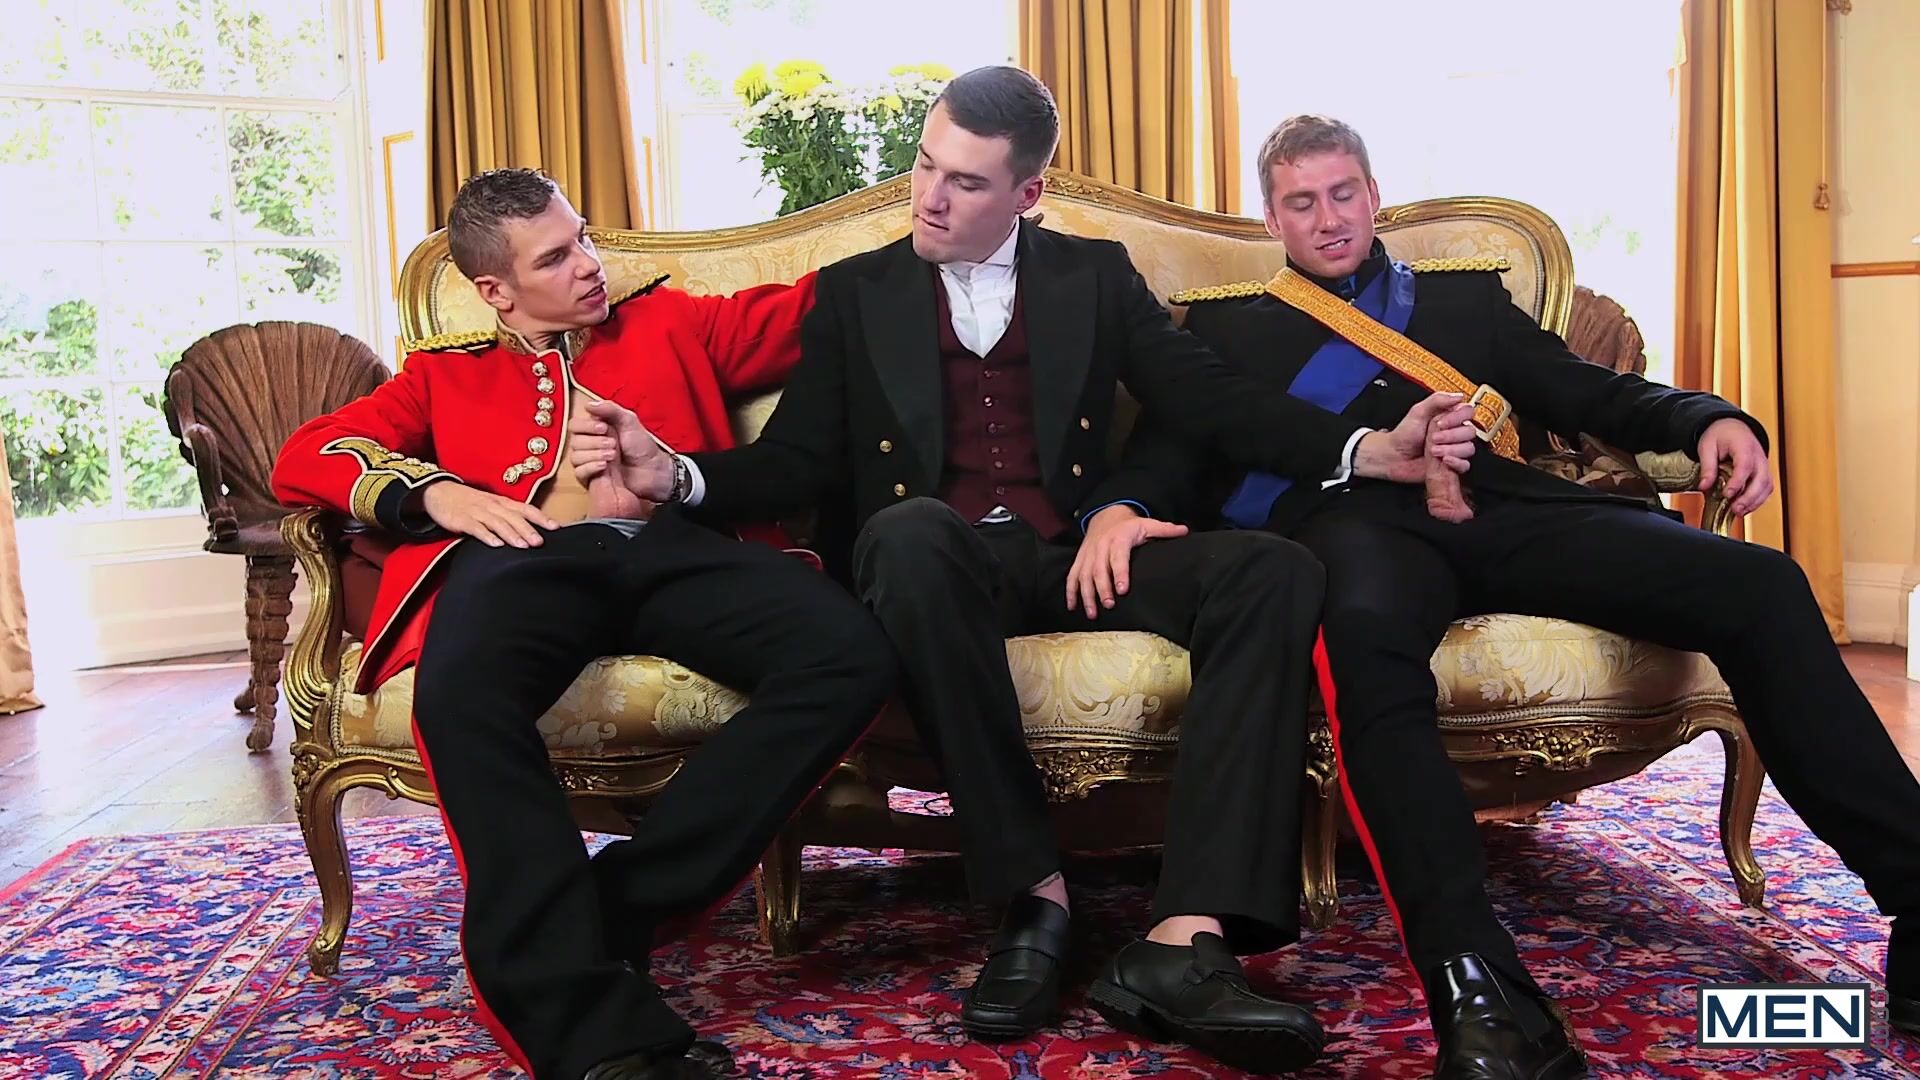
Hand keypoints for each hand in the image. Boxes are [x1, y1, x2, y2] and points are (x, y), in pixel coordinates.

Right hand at [422, 481, 557, 547]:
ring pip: (498, 523)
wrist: (439, 492)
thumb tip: (529, 531)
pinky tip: (496, 545)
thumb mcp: (491, 505)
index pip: (525, 509)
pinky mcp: (462, 520)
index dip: (541, 517)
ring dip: (511, 534)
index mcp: (502, 502)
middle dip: (528, 530)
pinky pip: (476, 528)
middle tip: (540, 542)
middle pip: (513, 518)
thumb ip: (508, 516)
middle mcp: (493, 506)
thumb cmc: (469, 501)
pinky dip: (487, 536)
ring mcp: (477, 512)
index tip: (555, 527)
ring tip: (523, 546)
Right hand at [570, 400, 673, 501]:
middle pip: (574, 442)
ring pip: (575, 457)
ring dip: (594, 454)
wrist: (652, 469)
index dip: (585, 426)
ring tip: (613, 455)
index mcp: (594, 430)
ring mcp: (589, 462)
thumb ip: (610, 409)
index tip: (603, 428)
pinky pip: (579, 473)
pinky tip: (604, 466)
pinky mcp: (592, 479)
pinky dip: (591, 467)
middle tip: (614, 443)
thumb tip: (588, 405)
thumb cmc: (641, 445)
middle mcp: (589, 445)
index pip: (575, 425)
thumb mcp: (629, 421)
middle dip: (594, 442)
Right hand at [1065, 504, 1187, 619]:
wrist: (1105, 514)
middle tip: (1109, 605)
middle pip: (1099, 570)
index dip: (1119, 573)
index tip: (1122, 590)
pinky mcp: (1080, 559)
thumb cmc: (1130, 525)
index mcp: (1118, 539)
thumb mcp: (1147, 523)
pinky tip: (1072, 607)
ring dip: (1086, 595)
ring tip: (1093, 613)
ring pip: (1083, 575)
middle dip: (1102, 589)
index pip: (1118, 557)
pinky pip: (1072, 576)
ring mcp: (1088, 554)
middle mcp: (1100, 546)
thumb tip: (1185, 531)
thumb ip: (1165, 529)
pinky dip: (1071, 592)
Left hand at [1353, 392, 1467, 482]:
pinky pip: (1465, 465)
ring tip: (1433, 450)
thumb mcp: (1418, 411)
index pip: (1468, 412)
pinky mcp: (1452, 464)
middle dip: (1451, 435)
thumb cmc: (1404, 434)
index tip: (1441, 422)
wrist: (1394, 456)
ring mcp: (1454, 448)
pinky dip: (1456, 462)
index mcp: (1449, 417)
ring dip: (1451, 449)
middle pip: (1470, 431)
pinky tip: (1443, 460)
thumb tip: (1458, 396)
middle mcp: (1454, 432)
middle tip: (1434, 437)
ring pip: (1468, 448)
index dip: (1457, 417)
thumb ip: (1437, 400)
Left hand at [1696, 417, 1771, 515]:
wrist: (1733, 427)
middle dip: (1749, 497)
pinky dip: (1757, 500)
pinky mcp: (1763, 473)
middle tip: (1735, 509)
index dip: (1738, 482)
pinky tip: (1744, 508)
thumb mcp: (1707, 446)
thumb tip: (1703, 486)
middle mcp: (1758, 456)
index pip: (1745, 466)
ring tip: (1739, 512)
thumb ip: (1707, 466)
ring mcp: (1763, 465)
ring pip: (1767, 486)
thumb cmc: (1721, 435)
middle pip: (1762, 479)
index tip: (1727, 494)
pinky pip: (1765, 489)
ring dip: (1755, 502)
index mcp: (1744, 446)